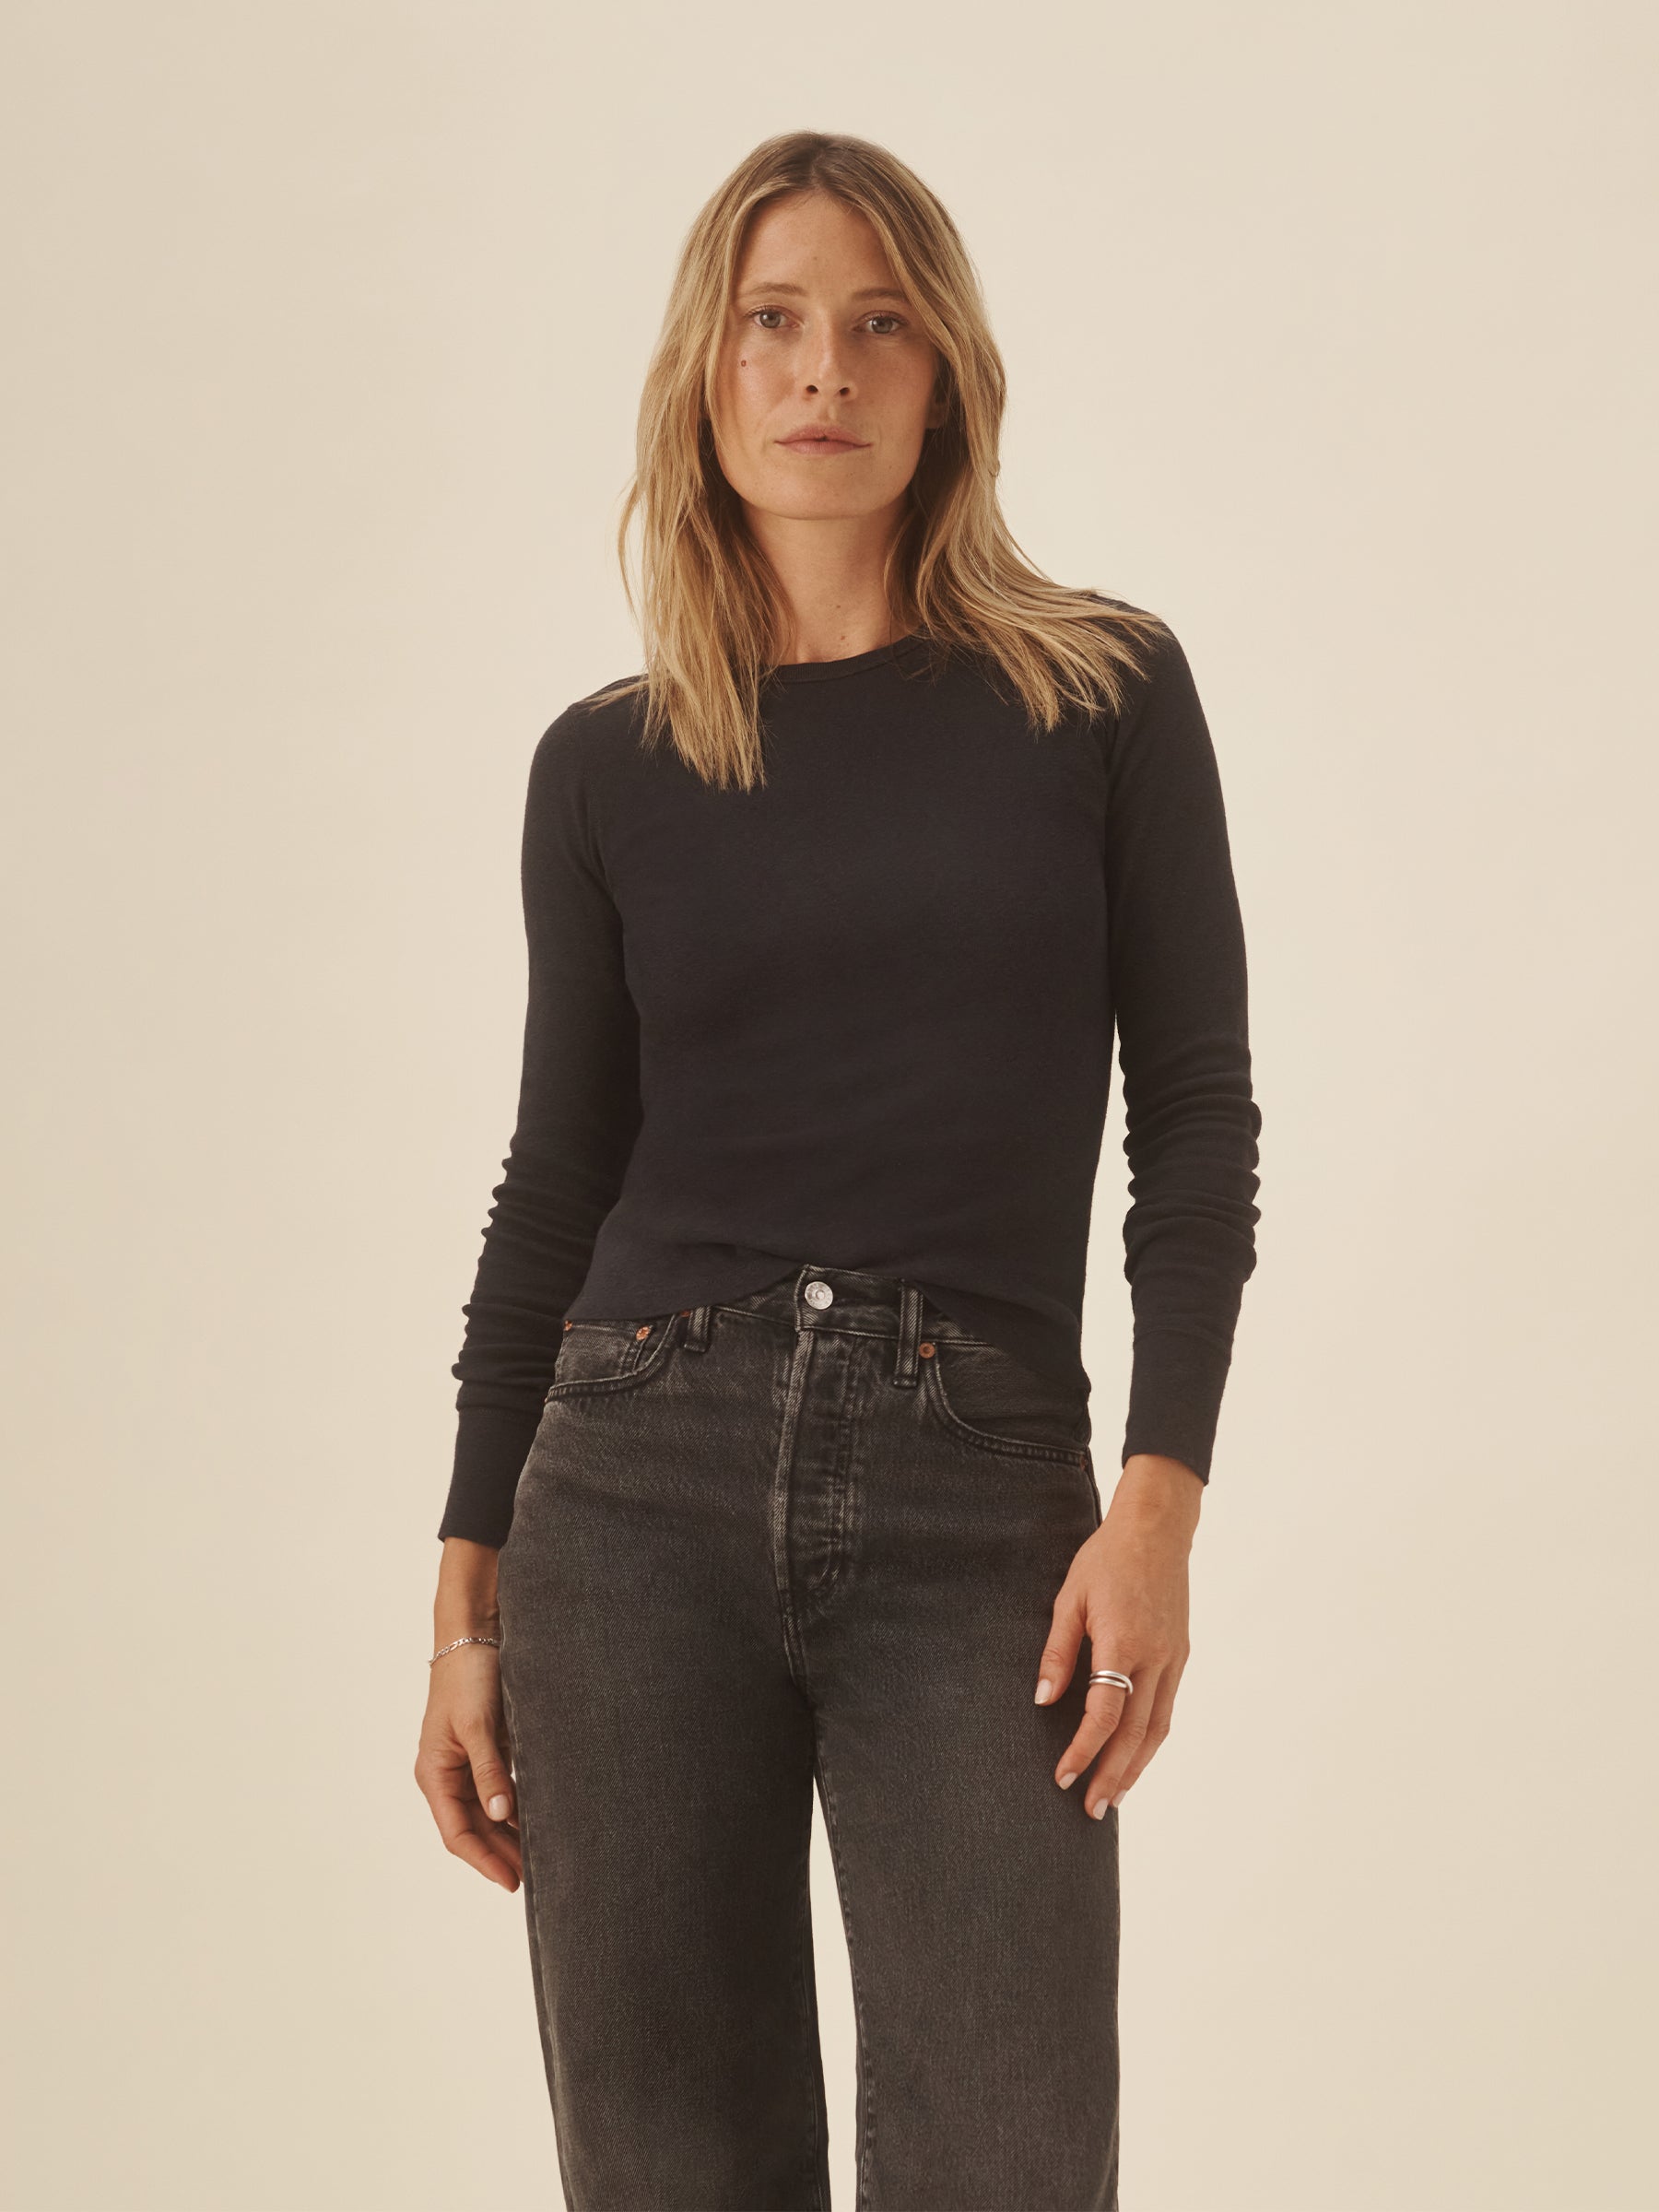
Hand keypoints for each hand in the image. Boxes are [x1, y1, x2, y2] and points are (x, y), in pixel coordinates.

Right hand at [414, 1538, 521, 1890]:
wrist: (474, 1632)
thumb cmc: (468, 1676)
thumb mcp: (478, 1725)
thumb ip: (490, 1771)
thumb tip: (503, 1816)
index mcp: (434, 1773)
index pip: (457, 1833)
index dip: (484, 1860)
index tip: (512, 1881)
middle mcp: (447, 1774)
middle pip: (474, 1827)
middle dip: (500, 1854)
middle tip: (535, 1878)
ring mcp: (466, 1762)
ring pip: (488, 1812)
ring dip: (509, 1835)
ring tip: (540, 1858)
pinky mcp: (487, 1749)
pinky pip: (500, 1790)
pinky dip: (517, 1808)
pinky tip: (538, 1820)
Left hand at [1032, 1452, 1202, 1817]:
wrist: (1158, 1529)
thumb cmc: (1107, 1558)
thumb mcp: (1070, 1598)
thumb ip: (1058, 1652)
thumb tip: (1042, 1700)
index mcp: (1123, 1644)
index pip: (1104, 1716)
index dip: (1082, 1751)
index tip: (1061, 1776)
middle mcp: (1155, 1659)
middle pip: (1135, 1734)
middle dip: (1111, 1776)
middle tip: (1090, 1810)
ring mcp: (1173, 1659)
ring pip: (1157, 1729)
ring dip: (1136, 1768)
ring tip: (1114, 1797)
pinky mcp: (1180, 1655)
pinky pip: (1167, 1709)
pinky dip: (1151, 1740)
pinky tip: (1135, 1756)